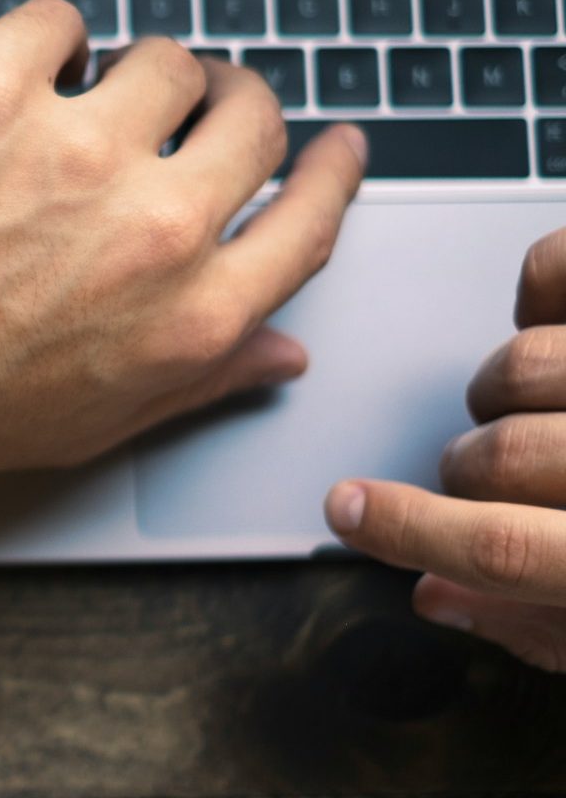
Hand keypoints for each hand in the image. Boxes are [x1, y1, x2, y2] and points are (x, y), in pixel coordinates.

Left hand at [0, 0, 366, 496]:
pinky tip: (24, 72)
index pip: (310, 218)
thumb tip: (279, 349)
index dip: (330, 171)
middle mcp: (150, 227)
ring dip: (134, 73)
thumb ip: (201, 378)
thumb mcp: (95, 421)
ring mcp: (72, 150)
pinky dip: (47, 39)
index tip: (332, 145)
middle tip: (197, 104)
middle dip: (232, 104)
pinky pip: (57, 20)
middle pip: (251, 118)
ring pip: (163, 58)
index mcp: (189, 313)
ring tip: (87, 98)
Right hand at [326, 227, 565, 671]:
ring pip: (521, 365)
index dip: (407, 533)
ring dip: (505, 388)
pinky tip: (552, 320)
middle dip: (467, 471)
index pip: (505, 549)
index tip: (348, 510)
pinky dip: (537, 286)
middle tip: (488, 475)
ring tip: (542, 403)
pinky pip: (553, 267)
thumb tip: (439, 597)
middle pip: (496, 456)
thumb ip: (548, 626)